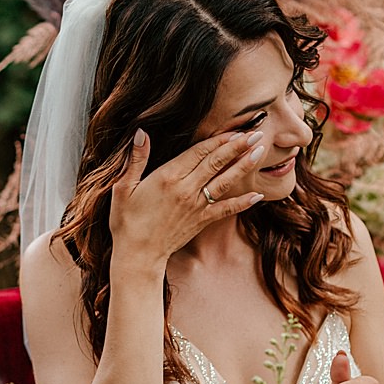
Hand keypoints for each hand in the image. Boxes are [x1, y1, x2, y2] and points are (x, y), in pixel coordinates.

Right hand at [109, 128, 265, 263]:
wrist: (137, 255)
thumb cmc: (126, 221)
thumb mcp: (124, 187)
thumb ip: (136, 159)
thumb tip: (140, 133)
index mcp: (168, 177)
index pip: (199, 152)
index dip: (218, 139)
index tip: (234, 129)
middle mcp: (186, 189)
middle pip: (216, 162)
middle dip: (238, 146)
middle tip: (256, 133)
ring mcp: (196, 206)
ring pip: (225, 181)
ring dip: (243, 166)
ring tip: (259, 152)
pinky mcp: (201, 221)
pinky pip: (226, 209)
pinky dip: (242, 202)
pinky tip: (258, 195)